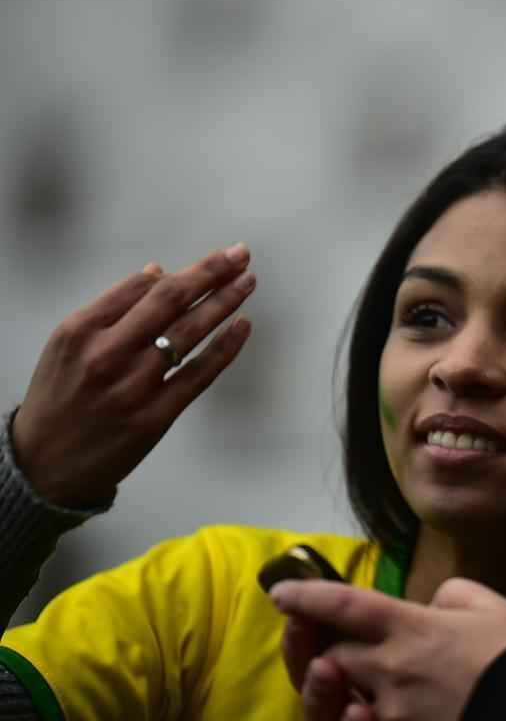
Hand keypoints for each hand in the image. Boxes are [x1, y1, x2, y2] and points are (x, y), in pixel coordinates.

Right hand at [10, 245, 254, 506]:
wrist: (43, 465)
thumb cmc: (59, 398)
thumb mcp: (67, 344)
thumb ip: (111, 307)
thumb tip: (156, 272)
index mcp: (81, 331)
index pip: (144, 288)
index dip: (188, 269)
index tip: (219, 258)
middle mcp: (107, 355)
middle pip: (170, 302)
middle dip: (211, 273)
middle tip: (241, 255)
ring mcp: (133, 387)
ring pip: (188, 333)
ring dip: (224, 302)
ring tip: (248, 282)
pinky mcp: (154, 417)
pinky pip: (199, 375)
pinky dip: (225, 348)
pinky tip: (243, 325)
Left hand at [272, 578, 505, 720]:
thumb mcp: (490, 606)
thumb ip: (452, 595)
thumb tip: (433, 603)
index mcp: (410, 628)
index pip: (344, 605)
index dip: (308, 595)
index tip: (280, 592)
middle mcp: (391, 669)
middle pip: (333, 656)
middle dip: (328, 649)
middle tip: (334, 643)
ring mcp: (395, 714)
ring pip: (347, 697)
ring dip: (349, 687)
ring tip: (368, 680)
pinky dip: (378, 719)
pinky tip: (399, 711)